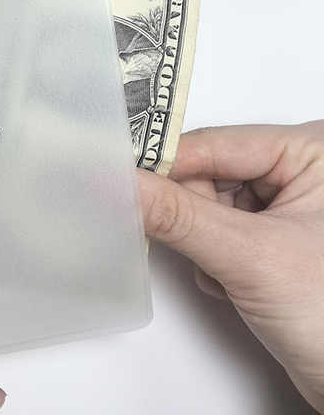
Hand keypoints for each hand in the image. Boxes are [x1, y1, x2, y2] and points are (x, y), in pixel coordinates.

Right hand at [138, 122, 323, 411]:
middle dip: (189, 211)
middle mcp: (300, 172)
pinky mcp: (271, 237)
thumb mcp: (252, 256)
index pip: (216, 143)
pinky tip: (232, 280)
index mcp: (312, 152)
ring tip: (225, 270)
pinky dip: (210, 255)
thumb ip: (179, 216)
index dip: (165, 161)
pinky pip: (214, 228)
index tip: (118, 173)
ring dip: (200, 239)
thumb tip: (124, 184)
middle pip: (206, 171)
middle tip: (182, 236)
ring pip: (205, 202)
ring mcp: (285, 206)